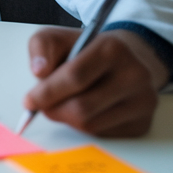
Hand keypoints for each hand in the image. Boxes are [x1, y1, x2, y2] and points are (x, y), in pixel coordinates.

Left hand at [23, 27, 168, 136]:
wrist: (129, 58)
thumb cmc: (86, 49)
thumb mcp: (58, 37)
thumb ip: (42, 47)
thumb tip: (39, 72)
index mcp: (112, 49)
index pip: (75, 77)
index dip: (47, 92)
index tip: (29, 101)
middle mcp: (135, 75)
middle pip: (82, 107)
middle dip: (53, 109)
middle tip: (41, 105)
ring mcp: (143, 102)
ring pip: (90, 125)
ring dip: (67, 118)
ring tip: (64, 102)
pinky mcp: (143, 123)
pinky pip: (102, 135)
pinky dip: (85, 126)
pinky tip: (86, 109)